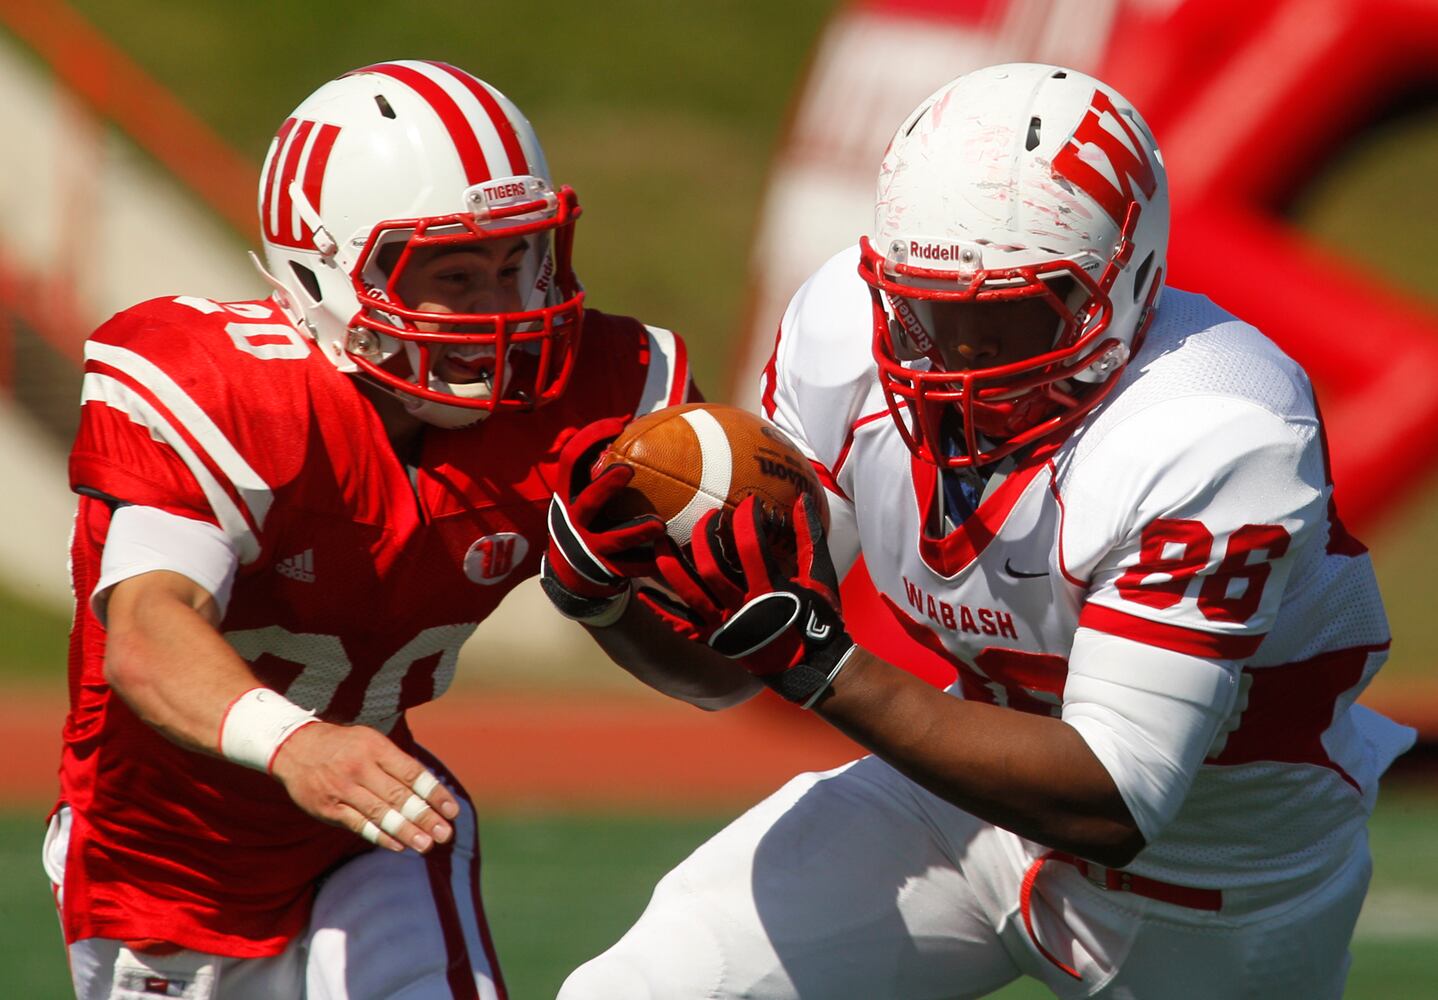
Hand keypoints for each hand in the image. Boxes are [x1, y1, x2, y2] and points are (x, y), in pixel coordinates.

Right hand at [270, 721, 459, 852]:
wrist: (294, 747)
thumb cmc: (344, 747)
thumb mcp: (371, 742)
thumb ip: (397, 764)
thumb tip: (430, 790)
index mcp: (376, 748)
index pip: (412, 773)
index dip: (434, 793)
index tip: (452, 811)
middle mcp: (360, 767)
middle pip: (399, 796)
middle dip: (424, 817)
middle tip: (445, 834)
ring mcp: (342, 789)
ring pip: (380, 813)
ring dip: (406, 831)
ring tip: (426, 845)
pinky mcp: (328, 808)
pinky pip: (358, 825)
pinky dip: (379, 836)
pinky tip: (398, 845)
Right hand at [541, 418, 666, 625]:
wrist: (569, 575)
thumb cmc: (587, 521)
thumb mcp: (581, 494)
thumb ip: (597, 467)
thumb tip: (632, 423)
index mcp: (568, 495)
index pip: (570, 461)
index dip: (589, 439)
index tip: (616, 424)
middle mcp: (573, 520)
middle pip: (587, 501)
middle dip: (606, 486)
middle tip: (628, 470)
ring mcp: (587, 547)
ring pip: (613, 540)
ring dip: (636, 532)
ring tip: (659, 525)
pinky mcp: (603, 570)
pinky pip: (630, 568)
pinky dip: (649, 562)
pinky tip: (669, 555)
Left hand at [660, 494, 855, 706]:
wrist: (812, 667)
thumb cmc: (820, 619)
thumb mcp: (821, 577)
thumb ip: (810, 538)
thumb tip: (803, 498)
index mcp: (771, 590)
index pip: (750, 545)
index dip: (746, 518)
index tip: (748, 502)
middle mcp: (743, 608)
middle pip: (710, 565)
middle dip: (704, 535)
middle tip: (709, 516)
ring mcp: (725, 625)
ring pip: (688, 591)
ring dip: (670, 564)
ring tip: (659, 539)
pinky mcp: (715, 639)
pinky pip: (681, 624)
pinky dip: (661, 609)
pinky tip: (644, 592)